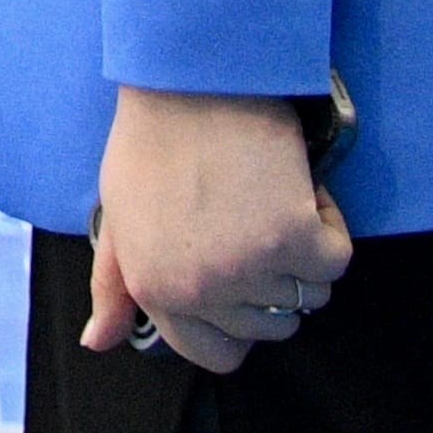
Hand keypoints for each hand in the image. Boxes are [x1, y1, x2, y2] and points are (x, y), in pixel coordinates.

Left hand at [87, 89, 350, 376]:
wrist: (189, 77)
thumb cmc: (150, 140)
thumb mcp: (118, 218)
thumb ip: (114, 287)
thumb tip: (98, 343)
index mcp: (156, 290)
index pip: (215, 355)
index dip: (238, 324)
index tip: (244, 286)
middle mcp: (202, 290)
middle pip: (270, 327)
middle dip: (271, 284)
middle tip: (252, 224)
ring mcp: (249, 268)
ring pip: (308, 296)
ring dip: (301, 254)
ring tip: (269, 200)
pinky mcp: (294, 237)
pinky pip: (335, 260)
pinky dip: (329, 225)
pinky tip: (300, 189)